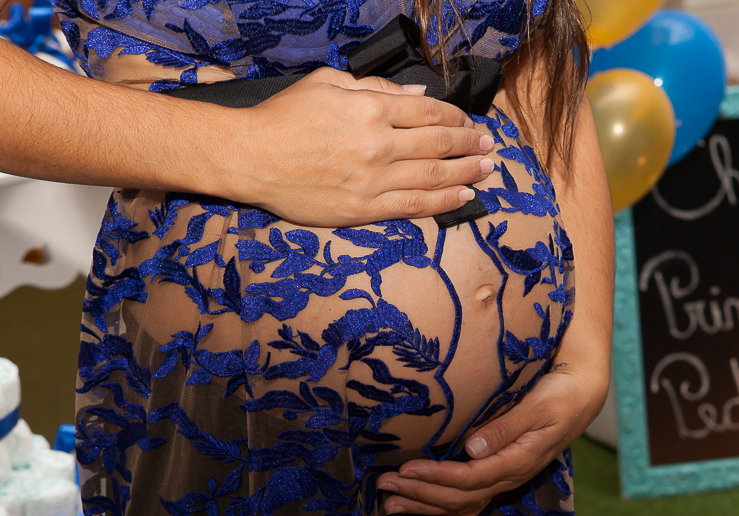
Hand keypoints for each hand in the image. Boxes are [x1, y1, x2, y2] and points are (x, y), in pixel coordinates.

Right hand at [223, 68, 496, 227]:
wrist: (249, 157)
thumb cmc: (283, 117)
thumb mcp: (328, 83)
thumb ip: (376, 89)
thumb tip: (417, 96)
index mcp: (371, 110)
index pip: (429, 113)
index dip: (457, 119)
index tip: (470, 123)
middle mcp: (378, 146)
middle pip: (439, 145)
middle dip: (470, 146)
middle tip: (490, 147)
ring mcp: (372, 180)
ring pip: (433, 178)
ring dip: (466, 174)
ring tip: (487, 172)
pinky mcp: (362, 210)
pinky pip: (412, 207)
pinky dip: (443, 203)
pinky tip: (463, 198)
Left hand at [377, 363, 608, 515]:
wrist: (582, 398)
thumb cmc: (559, 397)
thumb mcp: (537, 407)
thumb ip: (506, 427)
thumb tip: (473, 447)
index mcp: (517, 461)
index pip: (470, 478)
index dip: (437, 477)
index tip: (407, 470)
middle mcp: (509, 477)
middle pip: (459, 496)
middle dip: (420, 494)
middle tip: (384, 488)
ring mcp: (506, 481)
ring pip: (461, 504)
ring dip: (425, 506)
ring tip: (390, 506)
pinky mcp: (501, 477)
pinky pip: (472, 505)